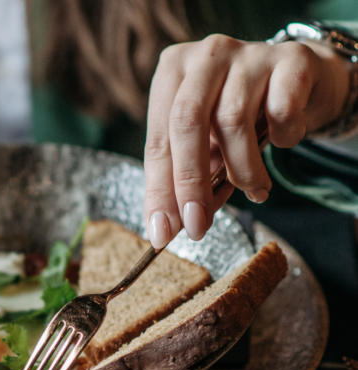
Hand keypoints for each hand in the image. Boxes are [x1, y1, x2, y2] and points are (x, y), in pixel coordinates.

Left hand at [144, 34, 352, 247]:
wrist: (298, 80)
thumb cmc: (238, 118)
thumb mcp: (205, 145)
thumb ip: (186, 178)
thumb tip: (172, 226)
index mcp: (171, 73)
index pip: (157, 141)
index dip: (159, 190)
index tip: (162, 232)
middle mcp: (205, 56)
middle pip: (186, 124)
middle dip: (190, 184)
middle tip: (198, 226)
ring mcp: (248, 52)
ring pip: (233, 121)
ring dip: (242, 170)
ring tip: (253, 189)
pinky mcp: (290, 58)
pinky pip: (281, 111)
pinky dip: (282, 139)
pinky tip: (281, 142)